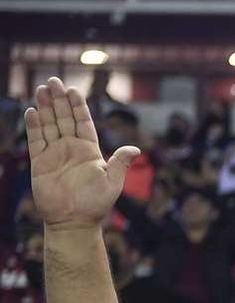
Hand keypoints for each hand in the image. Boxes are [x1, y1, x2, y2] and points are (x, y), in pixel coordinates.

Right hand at [24, 77, 139, 229]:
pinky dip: (34, 126)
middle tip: (53, 80)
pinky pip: (35, 140)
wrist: (74, 222)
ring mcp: (54, 154)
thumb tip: (135, 149)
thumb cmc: (96, 204)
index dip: (78, 107)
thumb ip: (120, 163)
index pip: (83, 122)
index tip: (73, 90)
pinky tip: (32, 111)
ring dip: (45, 107)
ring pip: (48, 125)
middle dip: (59, 100)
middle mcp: (71, 148)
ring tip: (42, 89)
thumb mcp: (112, 182)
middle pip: (63, 118)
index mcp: (89, 150)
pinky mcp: (40, 162)